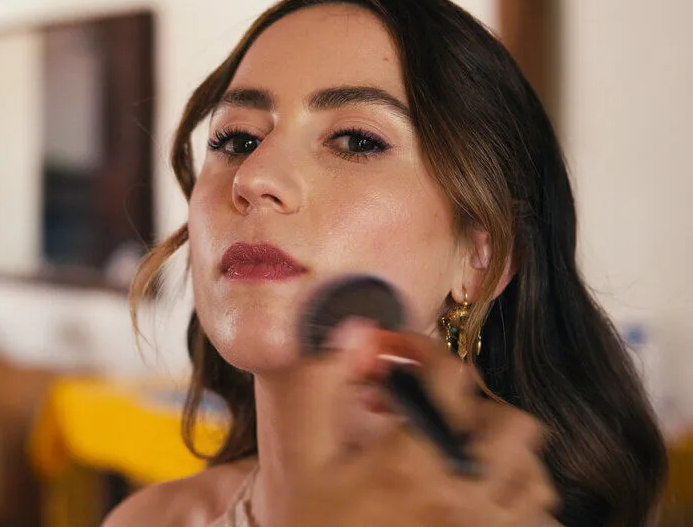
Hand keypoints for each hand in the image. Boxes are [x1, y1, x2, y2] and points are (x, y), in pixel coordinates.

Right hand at [274, 326, 558, 525]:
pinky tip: (477, 500)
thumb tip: (355, 330)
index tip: (400, 353)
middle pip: (513, 424)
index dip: (423, 349)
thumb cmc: (313, 525)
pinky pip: (534, 522)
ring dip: (506, 458)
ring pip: (535, 478)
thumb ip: (319, 388)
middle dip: (474, 407)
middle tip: (434, 414)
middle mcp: (461, 495)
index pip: (449, 376)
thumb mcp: (302, 456)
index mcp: (412, 461)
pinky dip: (518, 504)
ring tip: (461, 456)